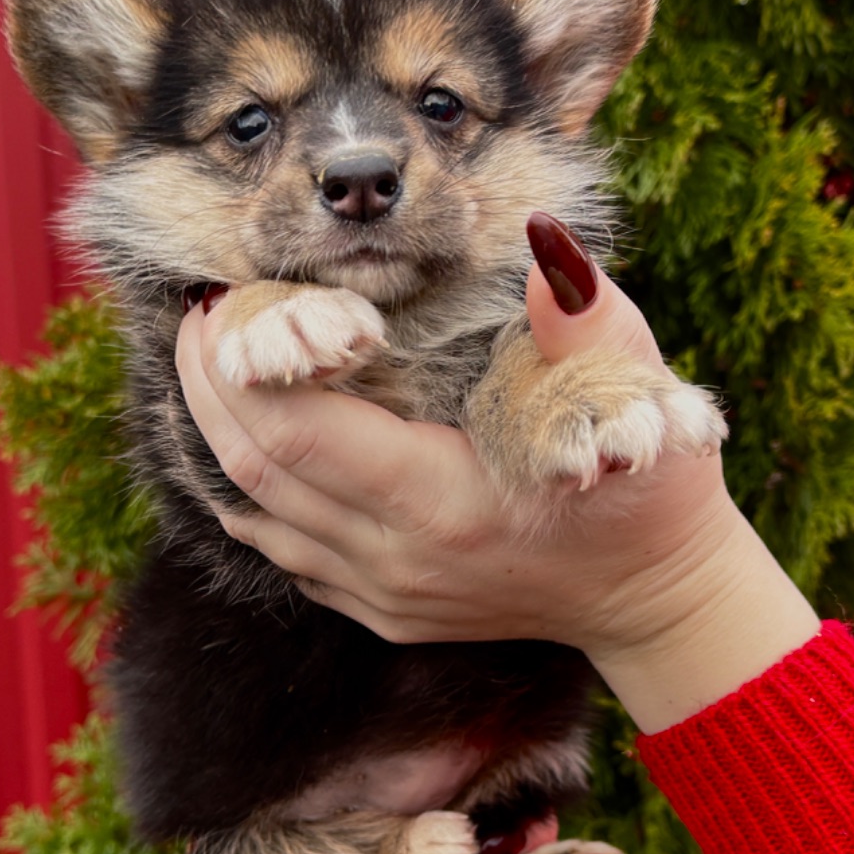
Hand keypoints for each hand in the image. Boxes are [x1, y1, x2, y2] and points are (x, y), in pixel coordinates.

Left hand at [176, 237, 818, 731]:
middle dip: (208, 388)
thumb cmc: (650, 493)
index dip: (243, 365)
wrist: (654, 601)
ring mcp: (381, 594)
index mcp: (443, 503)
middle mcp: (395, 560)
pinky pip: (282, 547)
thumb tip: (543, 243)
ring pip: (255, 515)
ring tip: (207, 360)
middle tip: (199, 316)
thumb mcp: (641, 401)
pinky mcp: (378, 610)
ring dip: (217, 435)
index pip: (300, 435)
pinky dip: (249, 485)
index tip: (225, 300)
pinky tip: (243, 433)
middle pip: (255, 470)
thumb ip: (586, 322)